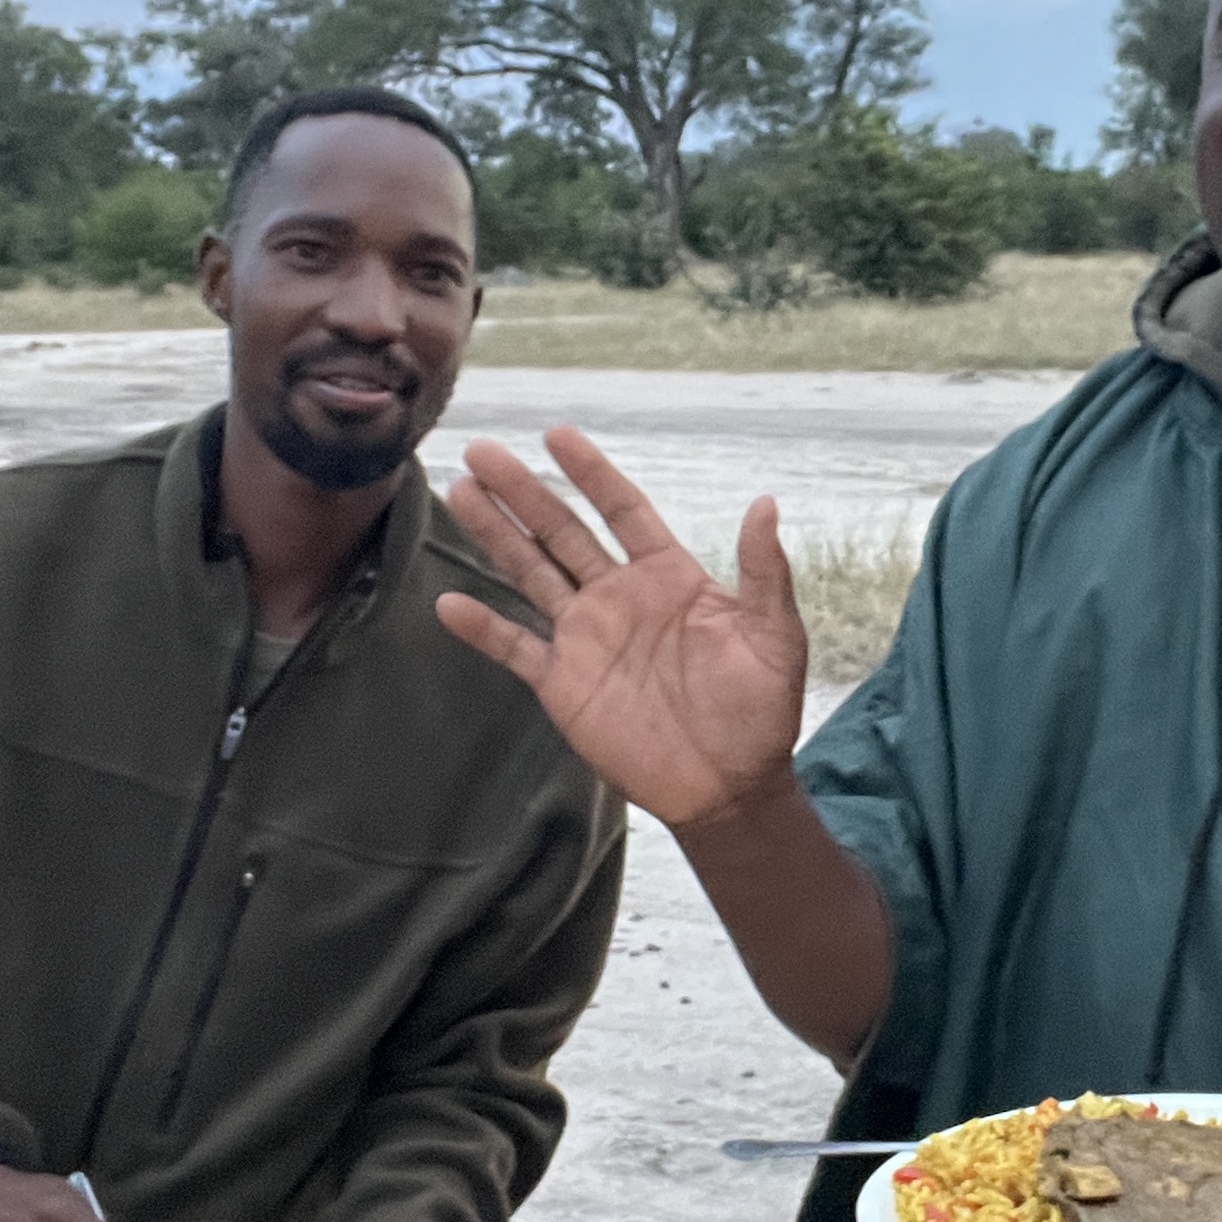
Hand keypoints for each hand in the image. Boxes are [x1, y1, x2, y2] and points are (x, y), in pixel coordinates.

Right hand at [431, 430, 806, 828]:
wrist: (730, 785)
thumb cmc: (760, 710)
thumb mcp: (775, 636)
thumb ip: (764, 572)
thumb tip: (766, 503)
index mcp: (669, 576)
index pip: (623, 510)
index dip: (591, 473)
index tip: (558, 435)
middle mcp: (620, 597)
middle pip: (563, 531)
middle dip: (524, 491)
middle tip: (482, 452)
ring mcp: (587, 637)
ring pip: (531, 573)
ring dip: (496, 534)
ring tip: (459, 492)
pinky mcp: (564, 683)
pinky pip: (515, 648)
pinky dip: (482, 628)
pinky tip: (447, 604)